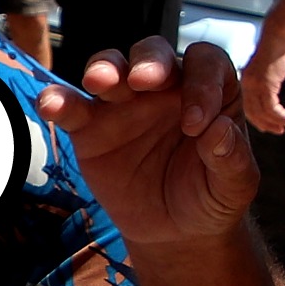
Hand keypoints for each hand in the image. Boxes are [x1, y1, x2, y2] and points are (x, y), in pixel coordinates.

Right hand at [36, 36, 261, 252]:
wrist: (174, 232)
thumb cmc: (210, 197)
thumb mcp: (234, 186)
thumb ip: (231, 159)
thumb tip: (219, 131)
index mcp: (207, 90)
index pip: (206, 65)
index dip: (203, 83)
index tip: (197, 124)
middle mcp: (164, 87)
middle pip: (154, 53)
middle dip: (149, 61)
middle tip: (144, 80)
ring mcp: (124, 105)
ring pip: (111, 67)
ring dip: (104, 68)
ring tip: (99, 81)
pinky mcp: (90, 129)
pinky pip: (72, 107)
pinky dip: (58, 100)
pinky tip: (50, 104)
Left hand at [239, 35, 284, 133]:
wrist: (281, 32)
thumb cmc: (280, 45)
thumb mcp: (271, 64)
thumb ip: (269, 75)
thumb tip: (274, 80)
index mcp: (247, 78)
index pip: (248, 105)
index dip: (258, 118)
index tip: (269, 125)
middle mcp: (247, 81)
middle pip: (252, 111)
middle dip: (265, 123)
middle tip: (278, 130)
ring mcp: (255, 82)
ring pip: (261, 111)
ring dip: (274, 121)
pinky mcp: (265, 82)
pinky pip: (270, 107)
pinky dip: (279, 116)